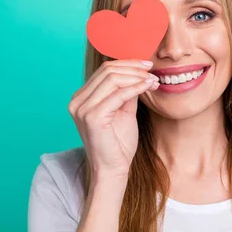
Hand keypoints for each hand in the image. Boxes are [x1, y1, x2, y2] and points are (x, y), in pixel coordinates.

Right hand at [68, 59, 158, 178]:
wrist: (114, 168)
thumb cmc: (119, 143)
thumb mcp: (124, 111)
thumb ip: (127, 91)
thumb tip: (140, 72)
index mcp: (82, 98)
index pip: (104, 70)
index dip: (127, 63)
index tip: (147, 65)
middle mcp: (77, 101)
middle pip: (108, 71)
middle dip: (133, 68)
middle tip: (152, 71)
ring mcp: (82, 108)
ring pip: (113, 79)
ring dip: (137, 77)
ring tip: (153, 80)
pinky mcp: (92, 116)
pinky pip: (118, 94)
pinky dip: (136, 87)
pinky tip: (149, 87)